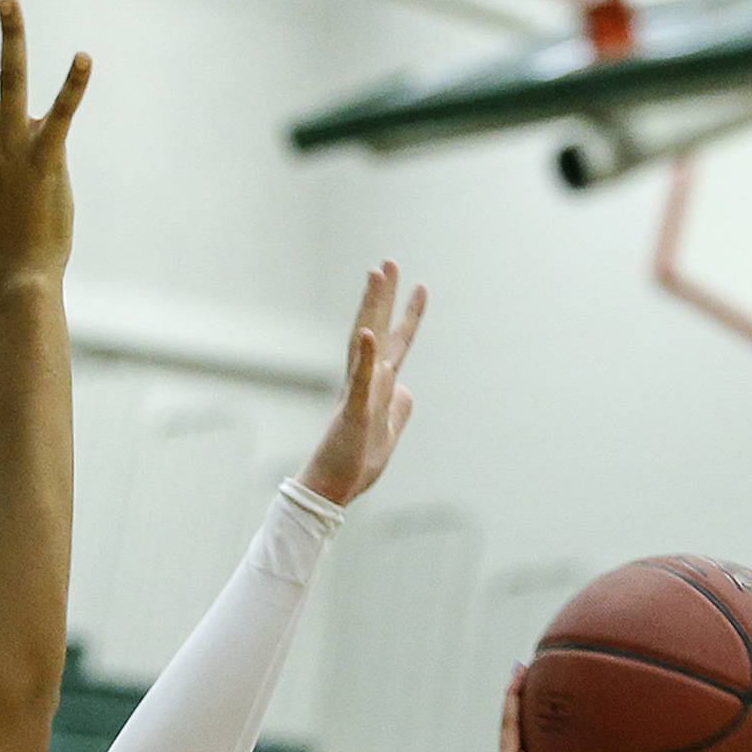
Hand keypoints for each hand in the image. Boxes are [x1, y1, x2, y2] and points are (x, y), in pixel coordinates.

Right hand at [299, 263, 427, 506]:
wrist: (331, 491)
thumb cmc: (355, 466)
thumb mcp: (388, 435)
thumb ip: (398, 410)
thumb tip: (406, 389)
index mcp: (375, 388)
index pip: (395, 344)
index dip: (408, 317)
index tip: (420, 287)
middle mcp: (365, 383)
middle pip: (377, 330)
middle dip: (384, 296)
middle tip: (389, 261)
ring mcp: (358, 394)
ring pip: (364, 343)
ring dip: (370, 309)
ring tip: (375, 275)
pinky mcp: (354, 413)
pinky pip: (360, 381)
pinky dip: (364, 356)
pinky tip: (366, 331)